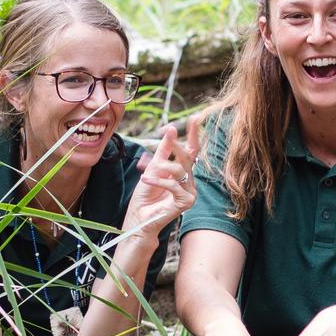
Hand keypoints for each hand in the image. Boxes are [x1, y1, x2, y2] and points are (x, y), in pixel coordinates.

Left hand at [123, 117, 199, 236]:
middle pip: (188, 158)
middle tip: (169, 135)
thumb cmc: (145, 195)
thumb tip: (171, 128)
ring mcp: (190, 192)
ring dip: (162, 168)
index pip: (192, 151)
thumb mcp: (153, 167)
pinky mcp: (187, 202)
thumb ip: (164, 150)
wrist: (139, 217)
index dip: (194, 134)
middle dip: (177, 146)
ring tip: (147, 172)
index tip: (195, 117)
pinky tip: (147, 180)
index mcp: (183, 173)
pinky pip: (173, 185)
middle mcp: (190, 182)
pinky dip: (158, 181)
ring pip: (180, 170)